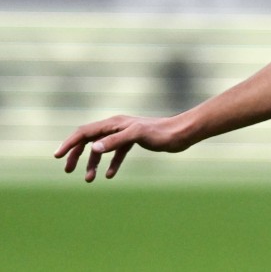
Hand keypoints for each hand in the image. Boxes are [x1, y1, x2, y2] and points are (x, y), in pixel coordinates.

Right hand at [55, 114, 190, 181]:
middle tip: (67, 171)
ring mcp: (125, 134)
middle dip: (76, 155)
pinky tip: (110, 176)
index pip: (84, 132)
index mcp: (114, 123)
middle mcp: (117, 127)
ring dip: (93, 163)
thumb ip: (115, 141)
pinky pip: (117, 153)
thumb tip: (92, 149)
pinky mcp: (135, 142)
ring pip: (102, 149)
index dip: (69, 143)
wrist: (181, 134)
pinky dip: (111, 164)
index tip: (57, 156)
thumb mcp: (137, 136)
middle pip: (89, 140)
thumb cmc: (161, 133)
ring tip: (90, 179)